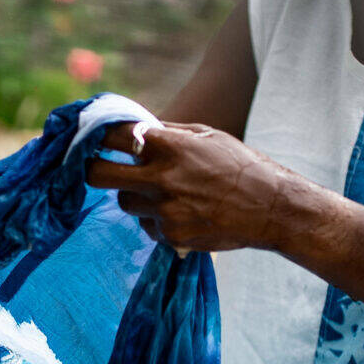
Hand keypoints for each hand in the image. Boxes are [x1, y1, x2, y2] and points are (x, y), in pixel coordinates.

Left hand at [85, 122, 297, 250]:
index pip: (114, 136)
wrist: (270, 208)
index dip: (98, 135)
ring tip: (162, 192)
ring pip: (125, 203)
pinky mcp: (171, 236)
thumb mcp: (207, 135)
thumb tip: (134, 127)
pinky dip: (157, 220)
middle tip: (94, 167)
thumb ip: (167, 131)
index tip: (93, 137)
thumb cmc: (240, 166)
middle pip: (99, 175)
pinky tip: (183, 213)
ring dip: (134, 196)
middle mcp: (162, 178)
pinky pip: (148, 226)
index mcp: (170, 146)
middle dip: (92, 169)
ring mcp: (164, 210)